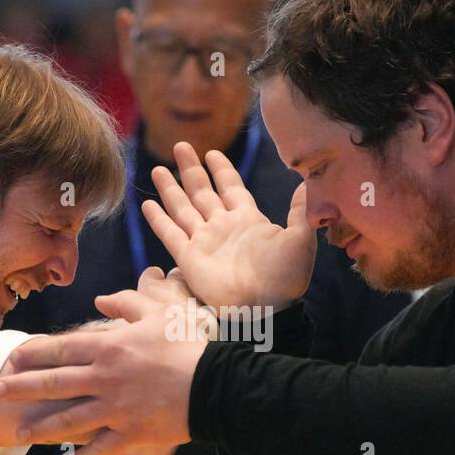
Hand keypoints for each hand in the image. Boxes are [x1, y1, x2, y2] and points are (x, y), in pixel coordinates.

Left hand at [0, 285, 208, 454]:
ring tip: (18, 433)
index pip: (60, 350)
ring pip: (68, 419)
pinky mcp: (130, 433)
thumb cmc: (187, 345)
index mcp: (109, 348)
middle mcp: (104, 379)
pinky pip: (99, 449)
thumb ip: (125, 303)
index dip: (32, 354)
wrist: (215, 385)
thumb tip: (98, 300)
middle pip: (53, 383)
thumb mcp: (157, 314)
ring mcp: (115, 409)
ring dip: (40, 427)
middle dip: (21, 388)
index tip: (12, 357)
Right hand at [141, 142, 314, 311]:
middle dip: (191, 169)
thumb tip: (306, 182)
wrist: (266, 308)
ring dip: (171, 189)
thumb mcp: (300, 239)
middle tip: (180, 146)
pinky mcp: (189, 259)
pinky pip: (170, 235)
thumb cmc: (286, 278)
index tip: (212, 153)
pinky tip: (147, 205)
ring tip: (157, 170)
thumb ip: (299, 210)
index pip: (231, 187)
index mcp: (248, 220)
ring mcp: (204, 242)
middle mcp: (222, 227)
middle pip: (202, 192)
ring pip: (183, 209)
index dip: (222, 170)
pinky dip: (159, 220)